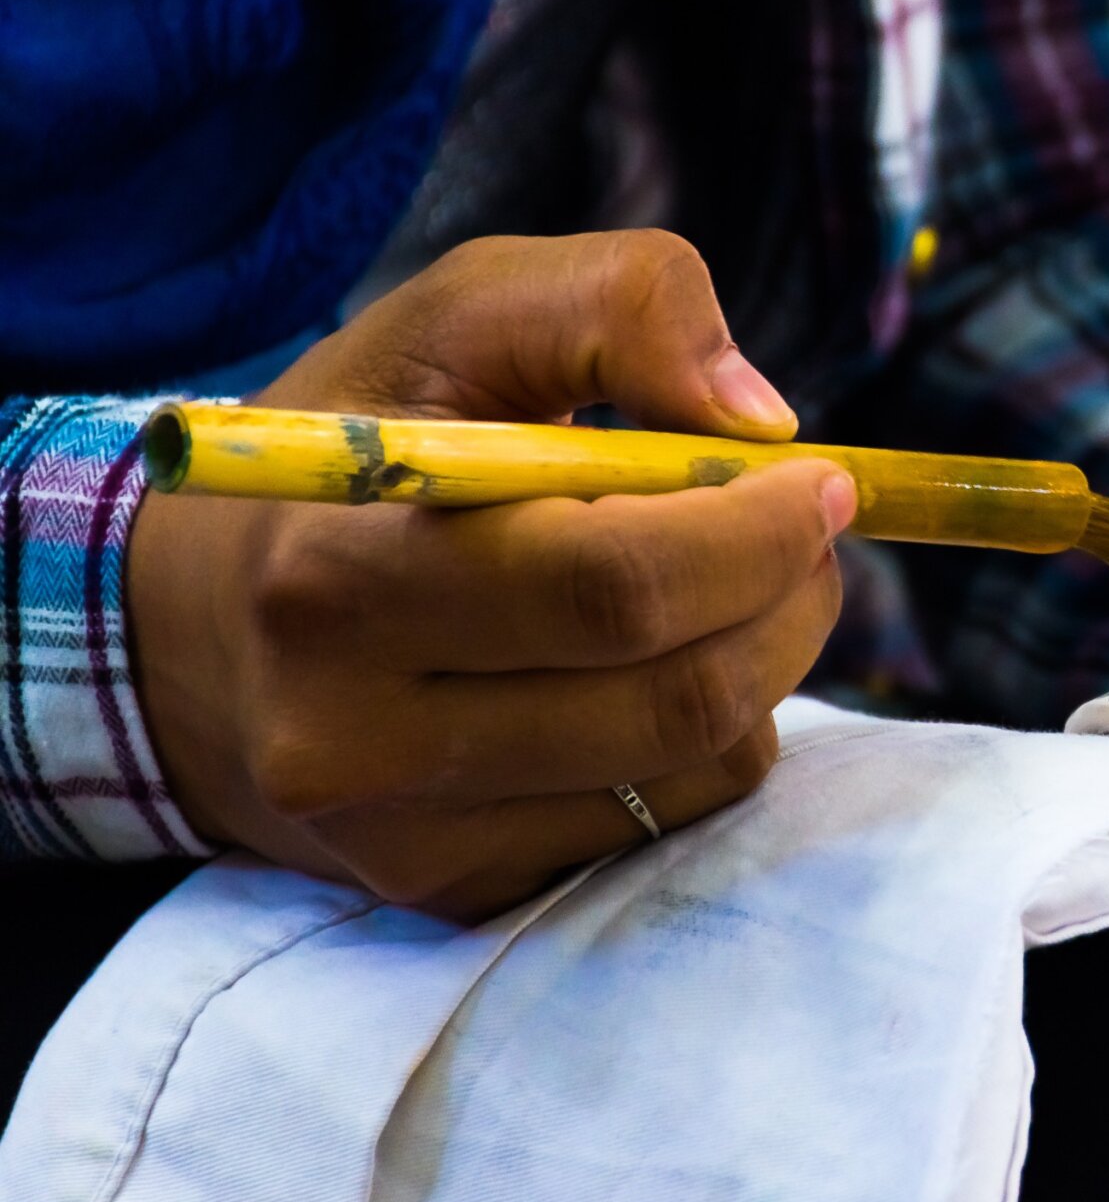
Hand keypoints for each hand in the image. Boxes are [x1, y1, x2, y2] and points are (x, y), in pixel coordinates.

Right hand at [128, 232, 852, 919]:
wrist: (196, 622)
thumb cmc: (367, 438)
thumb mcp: (464, 315)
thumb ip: (621, 307)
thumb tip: (761, 419)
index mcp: (342, 578)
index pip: (614, 585)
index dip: (756, 535)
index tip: (819, 484)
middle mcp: (353, 735)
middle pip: (678, 694)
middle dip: (790, 598)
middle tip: (806, 532)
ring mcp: (403, 837)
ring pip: (698, 765)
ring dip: (768, 662)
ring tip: (731, 584)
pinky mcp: (453, 894)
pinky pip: (668, 823)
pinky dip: (708, 736)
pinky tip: (654, 666)